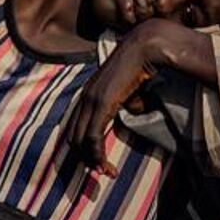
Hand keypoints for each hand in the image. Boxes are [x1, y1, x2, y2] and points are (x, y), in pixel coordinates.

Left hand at [64, 19, 210, 175]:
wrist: (145, 46)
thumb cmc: (142, 63)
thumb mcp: (131, 87)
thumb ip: (127, 101)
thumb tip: (132, 110)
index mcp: (88, 94)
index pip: (77, 128)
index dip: (86, 148)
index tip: (101, 162)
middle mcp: (84, 98)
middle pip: (74, 138)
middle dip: (86, 159)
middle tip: (103, 172)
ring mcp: (90, 100)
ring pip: (81, 141)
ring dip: (92, 161)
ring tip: (107, 173)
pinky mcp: (100, 104)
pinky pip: (92, 137)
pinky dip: (97, 155)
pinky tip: (107, 165)